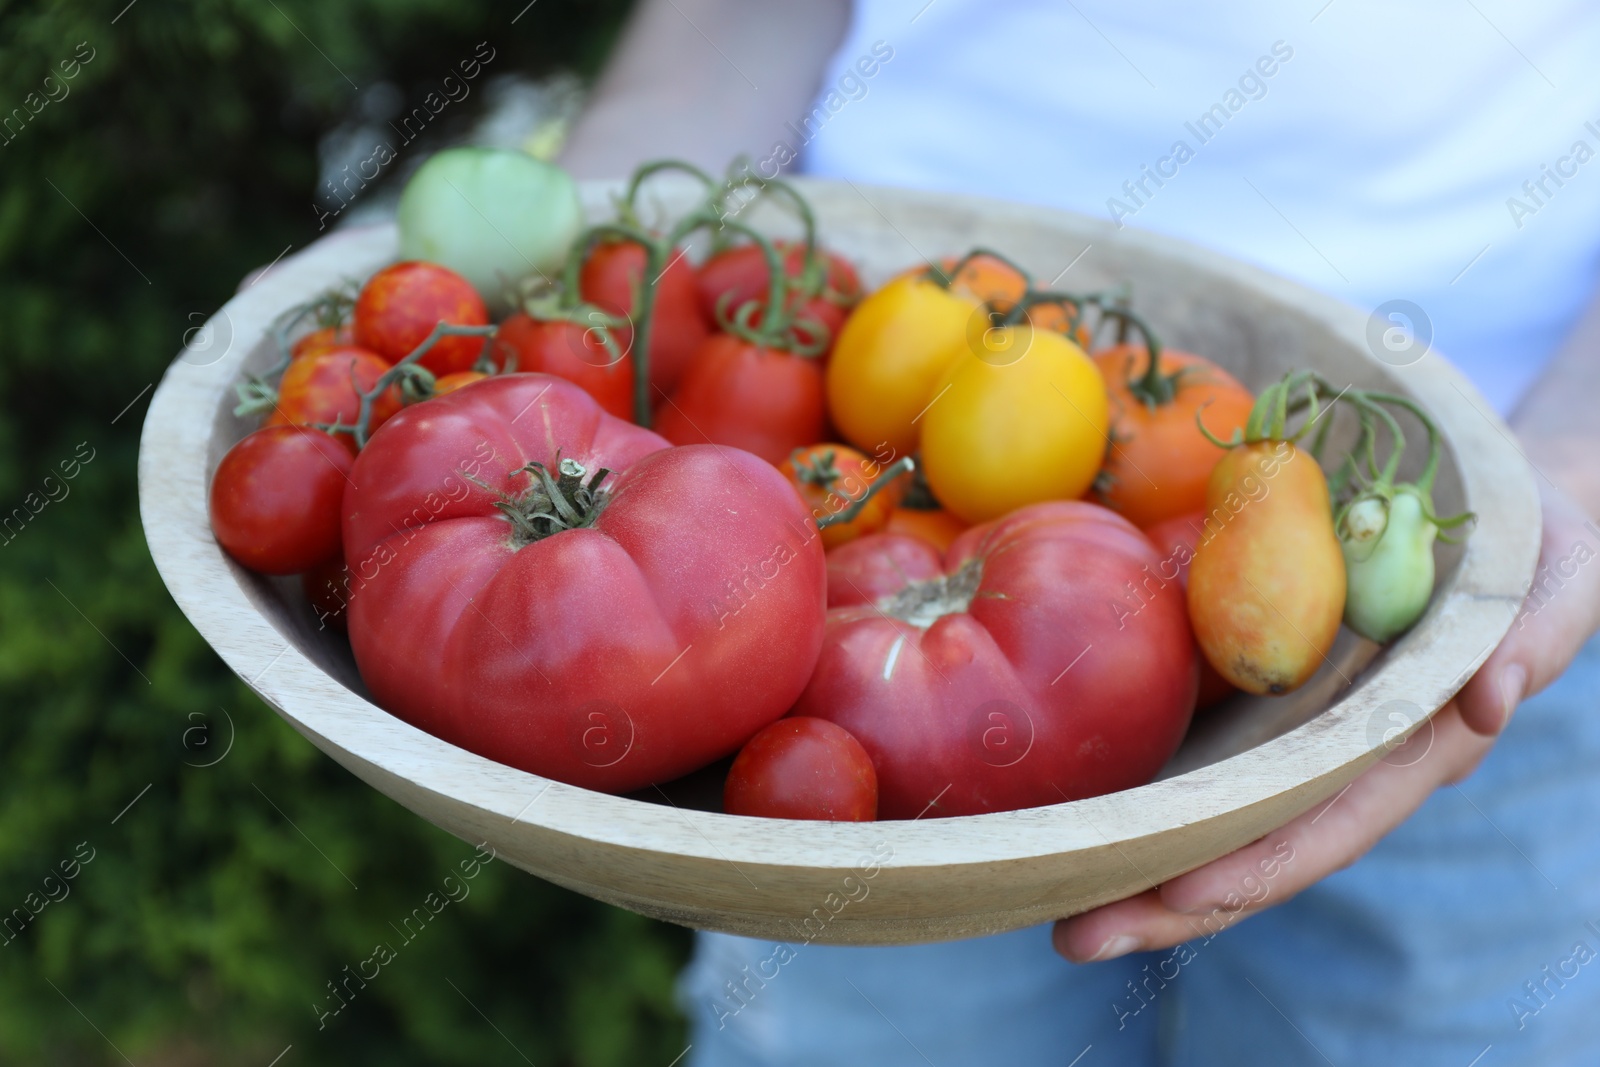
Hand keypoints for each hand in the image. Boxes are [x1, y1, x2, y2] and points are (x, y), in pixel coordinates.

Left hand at [1052, 482, 1599, 962]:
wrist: (1510, 520)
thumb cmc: (1538, 550)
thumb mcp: (1552, 583)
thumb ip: (1529, 640)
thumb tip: (1488, 702)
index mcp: (1413, 751)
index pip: (1329, 825)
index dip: (1258, 865)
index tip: (1181, 896)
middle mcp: (1347, 763)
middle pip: (1253, 850)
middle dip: (1167, 902)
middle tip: (1070, 936)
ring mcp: (1300, 739)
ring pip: (1216, 820)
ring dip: (1135, 865)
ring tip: (1046, 897)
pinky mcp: (1265, 702)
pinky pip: (1202, 758)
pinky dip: (1143, 795)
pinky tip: (1070, 815)